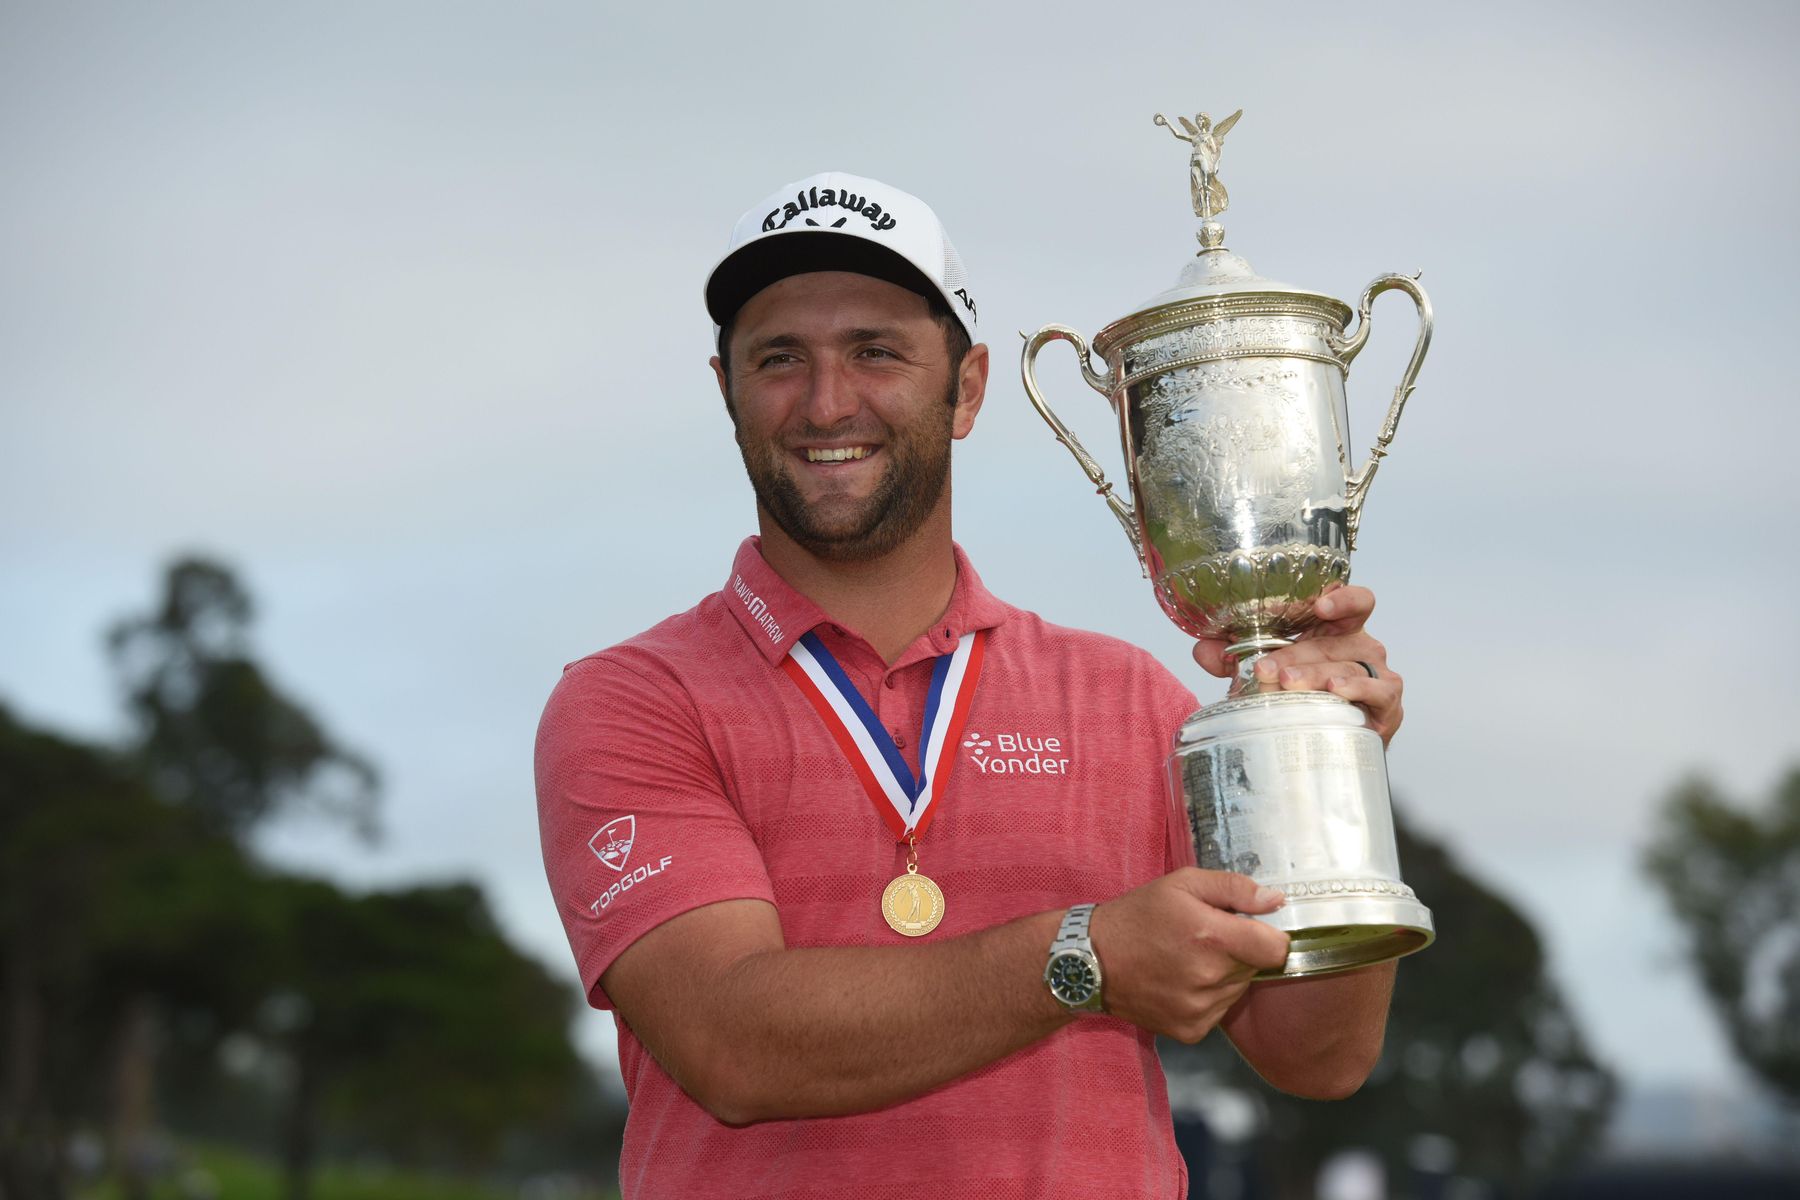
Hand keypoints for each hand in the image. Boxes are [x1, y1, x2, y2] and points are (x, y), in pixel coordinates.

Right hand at [1089, 869, 1289, 1043]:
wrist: (1091, 960)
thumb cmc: (1138, 915)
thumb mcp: (1182, 884)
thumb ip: (1234, 888)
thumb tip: (1276, 901)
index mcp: (1212, 937)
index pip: (1276, 949)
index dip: (1268, 936)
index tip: (1251, 930)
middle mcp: (1209, 978)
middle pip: (1256, 968)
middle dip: (1240, 951)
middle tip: (1205, 939)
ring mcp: (1200, 1009)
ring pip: (1237, 990)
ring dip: (1224, 975)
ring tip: (1188, 959)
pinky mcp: (1191, 1030)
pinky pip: (1218, 1011)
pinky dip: (1208, 996)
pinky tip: (1180, 981)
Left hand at [1190, 584, 1404, 744]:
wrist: (1328, 741)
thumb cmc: (1301, 696)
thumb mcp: (1264, 671)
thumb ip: (1232, 658)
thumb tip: (1202, 650)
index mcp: (1336, 629)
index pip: (1353, 602)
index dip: (1342, 598)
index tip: (1319, 606)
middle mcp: (1361, 646)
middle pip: (1335, 642)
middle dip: (1297, 654)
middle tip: (1268, 669)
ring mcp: (1377, 673)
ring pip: (1348, 666)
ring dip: (1316, 675)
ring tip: (1288, 684)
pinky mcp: (1387, 703)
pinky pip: (1377, 690)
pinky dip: (1357, 689)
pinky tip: (1336, 692)